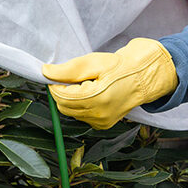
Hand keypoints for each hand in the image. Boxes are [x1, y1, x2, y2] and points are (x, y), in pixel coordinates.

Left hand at [42, 38, 176, 128]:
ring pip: (71, 113)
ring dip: (71, 99)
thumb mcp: (92, 62)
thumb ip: (68, 70)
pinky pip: (82, 117)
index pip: (62, 96)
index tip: (57, 75)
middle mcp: (99, 114)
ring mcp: (102, 122)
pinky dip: (80, 106)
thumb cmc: (118, 67)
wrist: (140, 78)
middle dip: (62, 92)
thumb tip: (46, 72)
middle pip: (64, 107)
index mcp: (97, 98)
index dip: (55, 84)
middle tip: (73, 79)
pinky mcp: (103, 125)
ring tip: (86, 85)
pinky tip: (92, 95)